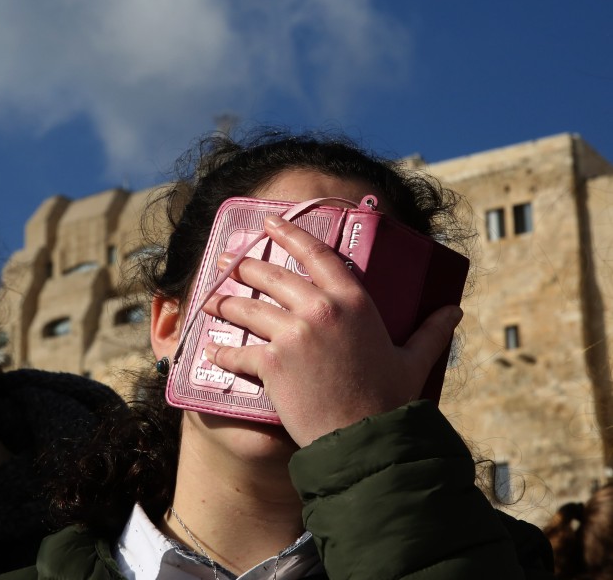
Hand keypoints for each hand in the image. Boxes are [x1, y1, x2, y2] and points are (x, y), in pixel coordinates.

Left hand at [202, 214, 462, 447]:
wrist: (367, 441)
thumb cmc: (391, 400)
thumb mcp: (414, 360)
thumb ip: (432, 331)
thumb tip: (455, 310)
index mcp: (354, 301)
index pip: (316, 254)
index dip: (290, 233)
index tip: (270, 222)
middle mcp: (320, 309)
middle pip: (271, 275)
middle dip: (243, 265)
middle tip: (226, 260)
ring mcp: (293, 334)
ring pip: (247, 309)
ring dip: (223, 304)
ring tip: (209, 301)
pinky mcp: (272, 364)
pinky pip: (237, 353)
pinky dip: (221, 354)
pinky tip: (210, 352)